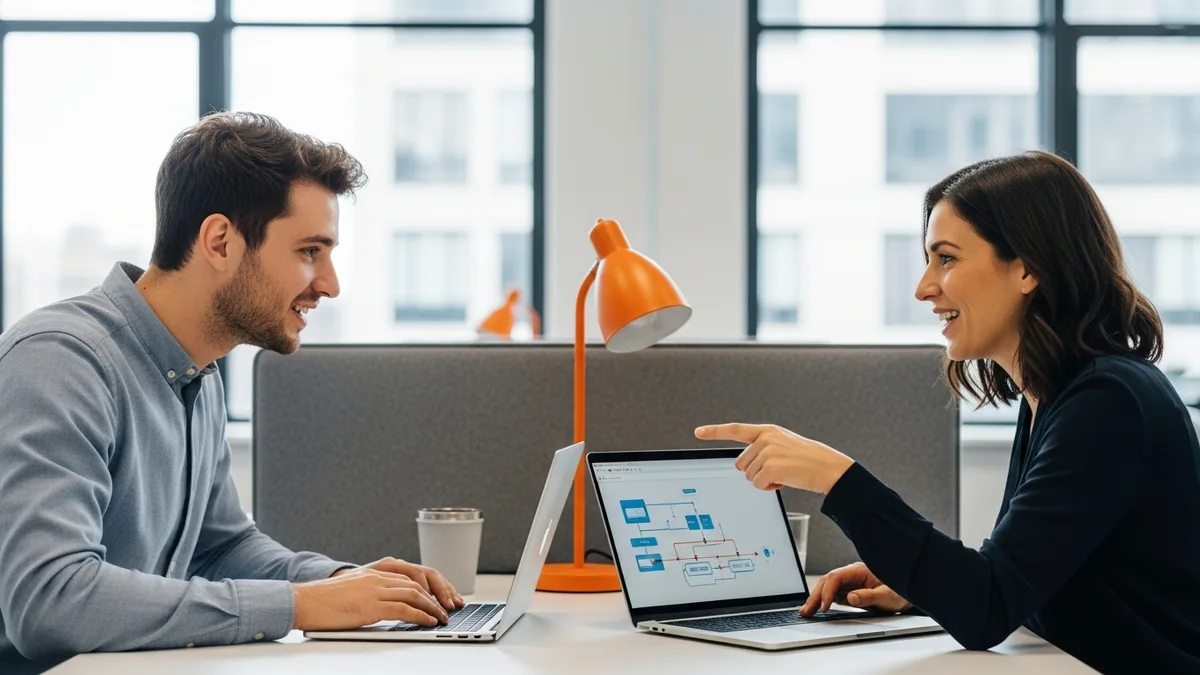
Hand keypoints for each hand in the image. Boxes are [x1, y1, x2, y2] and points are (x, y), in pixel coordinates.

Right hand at [331, 557, 463, 610]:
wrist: (303, 601)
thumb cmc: (324, 600)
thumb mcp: (354, 590)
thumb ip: (373, 592)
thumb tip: (391, 606)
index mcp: (375, 572)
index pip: (413, 574)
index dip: (432, 585)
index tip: (443, 596)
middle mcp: (378, 576)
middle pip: (419, 581)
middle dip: (438, 595)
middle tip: (450, 607)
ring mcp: (374, 589)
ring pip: (414, 594)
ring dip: (433, 606)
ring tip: (442, 617)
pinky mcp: (370, 605)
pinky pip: (403, 608)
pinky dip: (420, 615)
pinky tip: (428, 621)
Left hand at [694, 423, 854, 493]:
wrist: (826, 466)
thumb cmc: (806, 458)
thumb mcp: (783, 444)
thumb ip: (762, 447)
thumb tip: (741, 464)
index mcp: (767, 431)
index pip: (735, 429)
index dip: (715, 431)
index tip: (698, 432)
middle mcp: (764, 439)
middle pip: (740, 463)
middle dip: (754, 471)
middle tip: (776, 470)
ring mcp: (767, 453)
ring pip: (748, 476)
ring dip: (763, 480)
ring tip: (784, 474)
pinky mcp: (771, 468)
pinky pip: (757, 485)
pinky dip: (768, 488)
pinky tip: (783, 481)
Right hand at [800, 562, 910, 616]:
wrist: (907, 594)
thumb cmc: (899, 592)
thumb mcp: (887, 596)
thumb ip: (869, 596)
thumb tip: (850, 597)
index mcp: (859, 570)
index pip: (836, 577)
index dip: (828, 591)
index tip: (824, 607)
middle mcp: (851, 575)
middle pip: (827, 581)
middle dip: (815, 596)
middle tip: (806, 611)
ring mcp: (849, 583)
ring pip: (827, 588)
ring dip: (815, 599)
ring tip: (805, 611)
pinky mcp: (849, 591)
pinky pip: (832, 595)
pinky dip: (822, 601)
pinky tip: (815, 608)